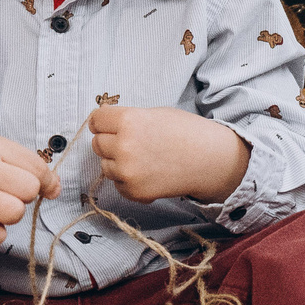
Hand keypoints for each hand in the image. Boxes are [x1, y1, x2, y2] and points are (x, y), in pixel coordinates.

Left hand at [88, 104, 249, 203]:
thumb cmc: (186, 132)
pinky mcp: (134, 191)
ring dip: (117, 162)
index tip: (106, 124)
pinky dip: (127, 180)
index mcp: (128, 121)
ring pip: (105, 165)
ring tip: (142, 158)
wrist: (209, 160)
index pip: (96, 120)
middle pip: (97, 143)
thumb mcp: (154, 113)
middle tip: (131, 142)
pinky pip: (117, 184)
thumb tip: (102, 122)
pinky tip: (147, 172)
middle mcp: (123, 146)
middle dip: (109, 142)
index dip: (101, 122)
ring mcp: (127, 171)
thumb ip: (127, 119)